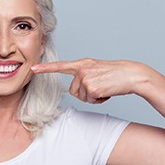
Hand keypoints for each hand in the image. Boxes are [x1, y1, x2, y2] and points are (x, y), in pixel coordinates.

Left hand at [32, 58, 148, 103]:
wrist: (132, 74)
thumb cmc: (115, 74)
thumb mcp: (96, 70)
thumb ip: (83, 75)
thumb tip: (75, 88)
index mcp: (82, 64)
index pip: (60, 66)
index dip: (46, 68)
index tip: (33, 69)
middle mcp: (82, 69)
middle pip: (73, 91)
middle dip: (85, 94)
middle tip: (99, 87)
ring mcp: (86, 77)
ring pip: (81, 97)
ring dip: (93, 97)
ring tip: (104, 88)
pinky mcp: (91, 86)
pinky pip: (91, 100)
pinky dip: (100, 100)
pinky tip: (107, 91)